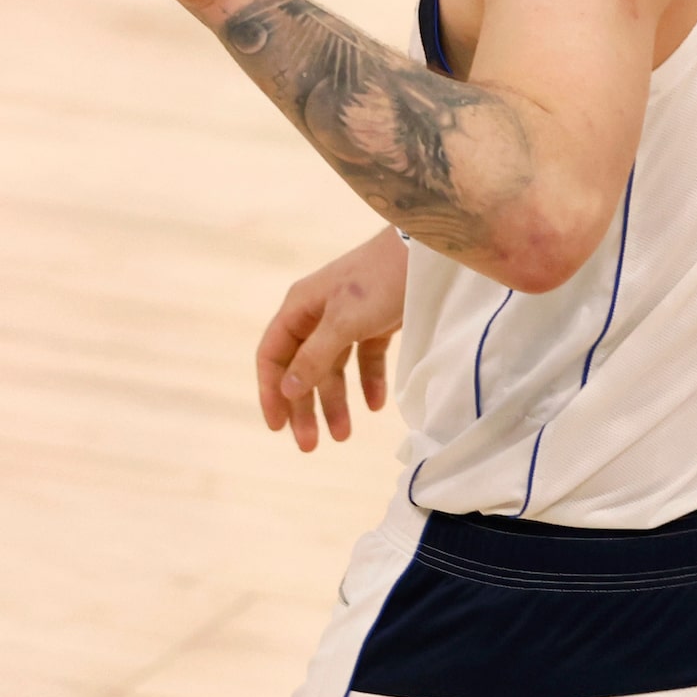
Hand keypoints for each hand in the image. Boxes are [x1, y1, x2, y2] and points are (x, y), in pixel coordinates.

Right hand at [256, 227, 406, 451]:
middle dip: (304, 407)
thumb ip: (315, 357)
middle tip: (310, 445)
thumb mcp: (344, 322)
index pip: (273, 356)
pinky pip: (363, 359)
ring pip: (332, 368)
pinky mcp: (373, 323)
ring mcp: (345, 319)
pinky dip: (367, 382)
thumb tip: (287, 390)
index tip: (278, 427)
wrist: (426, 251)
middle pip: (301, 369)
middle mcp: (316, 314)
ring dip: (335, 401)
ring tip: (344, 436)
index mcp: (299, 309)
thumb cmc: (379, 281)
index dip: (271, 392)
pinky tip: (376, 405)